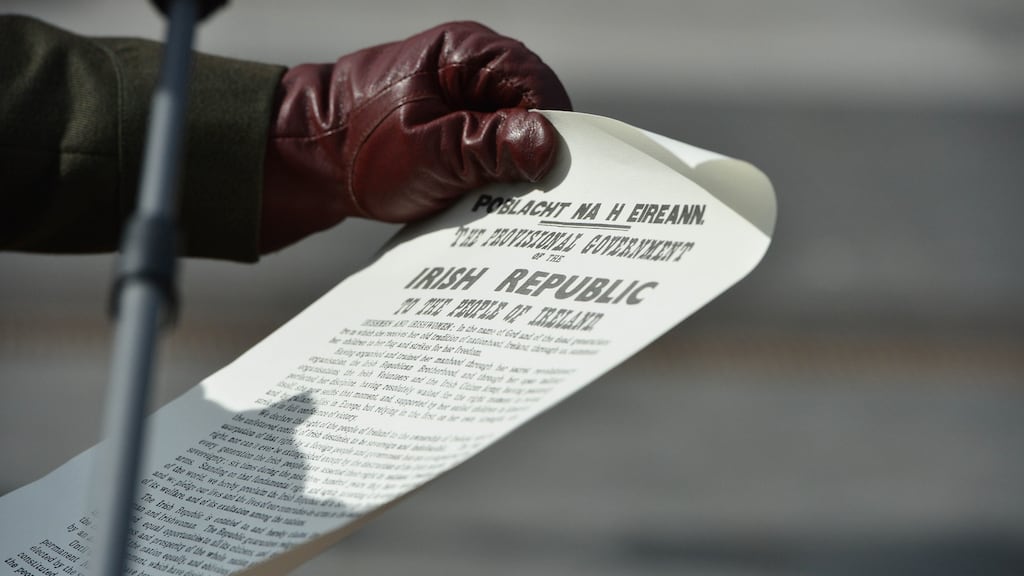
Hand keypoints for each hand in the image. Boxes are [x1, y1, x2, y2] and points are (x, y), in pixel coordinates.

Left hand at [260, 21, 571, 252]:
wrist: (310, 157)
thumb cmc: (360, 149)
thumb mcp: (427, 155)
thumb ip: (488, 149)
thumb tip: (549, 147)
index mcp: (467, 52)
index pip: (538, 87)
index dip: (552, 133)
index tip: (552, 178)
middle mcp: (473, 63)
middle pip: (535, 107)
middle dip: (534, 152)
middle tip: (531, 197)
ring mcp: (467, 90)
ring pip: (518, 128)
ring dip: (513, 165)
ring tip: (504, 200)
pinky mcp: (460, 118)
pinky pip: (496, 140)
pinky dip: (496, 169)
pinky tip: (489, 198)